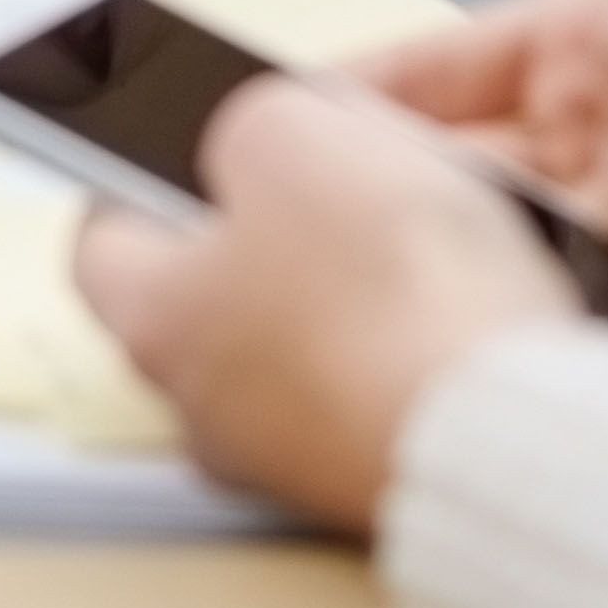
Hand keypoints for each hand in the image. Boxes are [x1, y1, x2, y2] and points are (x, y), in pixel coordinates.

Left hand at [70, 74, 583, 531]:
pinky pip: (378, 392)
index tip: (182, 149)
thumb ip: (247, 124)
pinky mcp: (378, 483)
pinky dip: (411, 348)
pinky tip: (467, 308)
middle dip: (272, 231)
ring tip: (424, 237)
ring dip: (352, 292)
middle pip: (215, 294)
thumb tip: (253, 142)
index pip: (104, 240)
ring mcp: (294, 460)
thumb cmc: (386, 292)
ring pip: (305, 346)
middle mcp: (206, 408)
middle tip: (329, 178)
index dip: (143, 177)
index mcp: (153, 318)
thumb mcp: (289, 128)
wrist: (503, 428)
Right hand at [350, 0, 607, 368]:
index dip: (366, 100)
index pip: (463, 69)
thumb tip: (604, 92)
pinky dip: (599, 351)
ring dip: (496, 287)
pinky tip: (558, 357)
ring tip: (427, 311)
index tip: (266, 131)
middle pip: (483, 184)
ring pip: (550, 271)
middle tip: (322, 249)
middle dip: (400, 213)